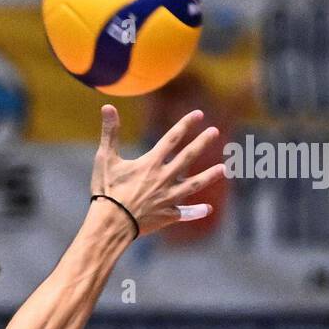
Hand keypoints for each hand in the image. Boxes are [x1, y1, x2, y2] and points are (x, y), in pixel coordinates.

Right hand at [90, 104, 224, 236]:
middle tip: (215, 132)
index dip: (186, 125)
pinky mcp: (166, 215)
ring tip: (224, 168)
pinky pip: (184, 213)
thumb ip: (110, 132)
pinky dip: (195, 212)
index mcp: (151, 163)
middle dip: (202, 143)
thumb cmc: (106, 190)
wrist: (110, 223)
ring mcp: (168, 198)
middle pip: (188, 157)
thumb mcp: (105, 158)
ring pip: (194, 184)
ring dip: (209, 176)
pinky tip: (208, 209)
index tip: (199, 114)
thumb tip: (108, 106)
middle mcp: (164, 178)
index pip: (172, 138)